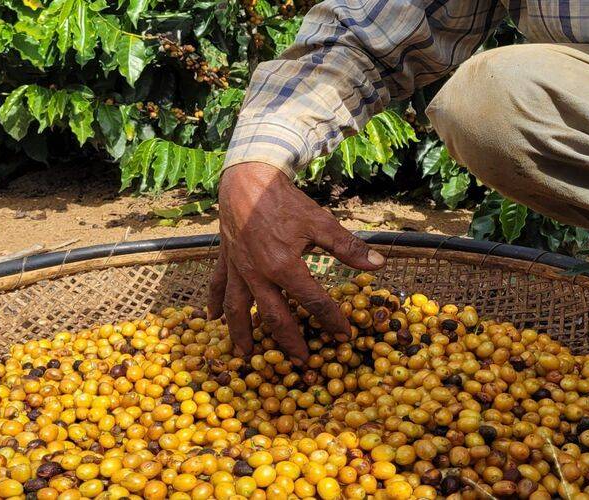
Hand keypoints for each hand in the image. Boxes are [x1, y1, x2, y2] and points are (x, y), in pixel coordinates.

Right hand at [208, 162, 385, 364]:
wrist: (247, 179)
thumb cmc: (285, 201)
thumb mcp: (320, 222)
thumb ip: (347, 247)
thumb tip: (378, 265)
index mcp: (284, 266)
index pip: (313, 301)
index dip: (331, 320)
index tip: (344, 335)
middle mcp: (258, 274)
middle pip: (274, 316)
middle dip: (289, 342)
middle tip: (301, 362)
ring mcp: (238, 270)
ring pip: (239, 310)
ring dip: (244, 335)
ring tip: (248, 356)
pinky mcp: (225, 260)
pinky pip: (217, 286)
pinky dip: (213, 304)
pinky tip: (210, 320)